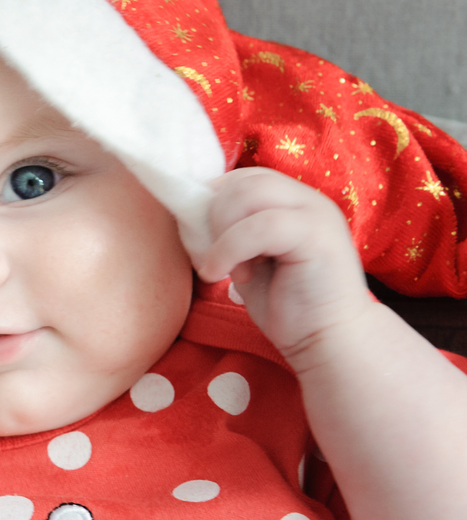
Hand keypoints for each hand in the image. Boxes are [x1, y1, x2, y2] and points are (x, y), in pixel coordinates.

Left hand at [194, 167, 372, 361]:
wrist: (326, 341)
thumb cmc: (286, 305)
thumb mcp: (249, 258)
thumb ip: (230, 230)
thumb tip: (192, 212)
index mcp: (292, 201)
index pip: (243, 177)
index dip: (212, 203)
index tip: (203, 241)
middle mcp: (307, 200)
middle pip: (242, 181)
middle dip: (213, 218)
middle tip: (213, 257)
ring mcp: (316, 214)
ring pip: (249, 195)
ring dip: (221, 234)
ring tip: (225, 270)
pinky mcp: (318, 237)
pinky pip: (261, 226)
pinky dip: (230, 250)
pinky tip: (226, 277)